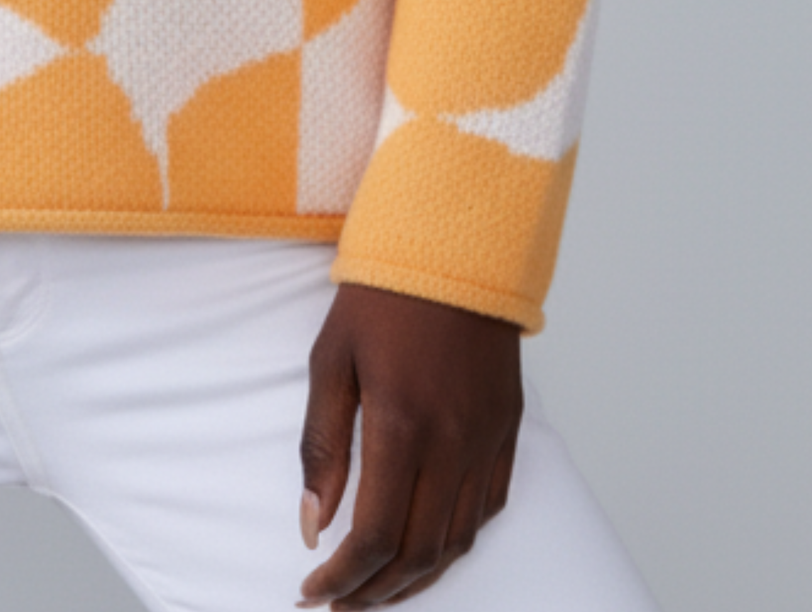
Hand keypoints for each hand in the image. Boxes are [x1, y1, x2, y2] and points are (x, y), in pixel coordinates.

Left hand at [297, 283, 521, 605]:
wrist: (454, 246)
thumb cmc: (382, 295)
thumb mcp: (331, 359)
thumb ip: (322, 445)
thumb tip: (313, 522)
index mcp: (403, 425)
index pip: (376, 534)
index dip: (343, 575)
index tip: (313, 590)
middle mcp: (454, 444)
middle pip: (419, 553)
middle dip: (375, 590)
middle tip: (339, 602)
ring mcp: (488, 441)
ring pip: (457, 542)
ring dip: (415, 578)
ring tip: (376, 588)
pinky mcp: (509, 432)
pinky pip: (488, 510)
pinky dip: (456, 542)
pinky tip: (426, 547)